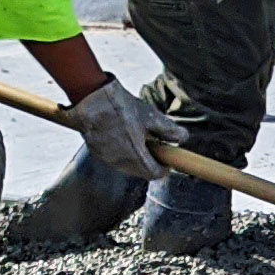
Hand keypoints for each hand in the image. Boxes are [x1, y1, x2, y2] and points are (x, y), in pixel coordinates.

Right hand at [63, 79, 190, 181]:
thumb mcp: (151, 117)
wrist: (91, 100)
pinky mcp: (96, 152)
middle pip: (141, 171)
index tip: (168, 160)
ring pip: (127, 166)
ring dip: (135, 156)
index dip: (164, 168)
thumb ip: (169, 130)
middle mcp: (121, 164)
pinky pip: (113, 158)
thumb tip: (183, 138)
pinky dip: (121, 151)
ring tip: (138, 136)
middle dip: (150, 161)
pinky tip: (122, 133)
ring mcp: (107, 159)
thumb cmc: (121, 108)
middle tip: (154, 145)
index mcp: (137, 158)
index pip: (155, 174)